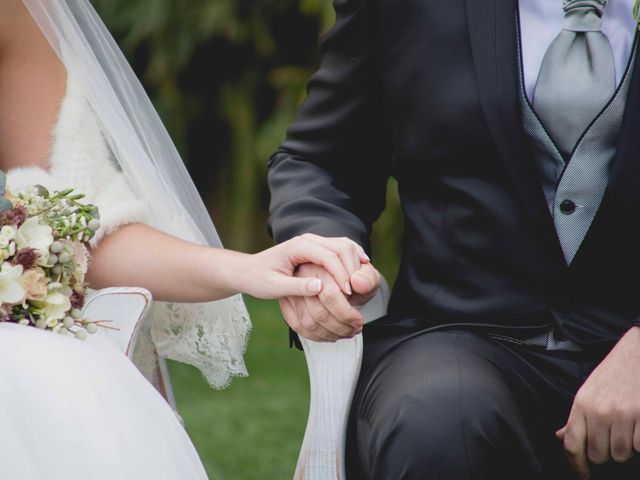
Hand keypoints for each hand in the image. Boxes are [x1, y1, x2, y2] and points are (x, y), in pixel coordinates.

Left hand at [238, 233, 368, 299]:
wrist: (248, 270)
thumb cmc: (258, 279)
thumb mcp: (274, 287)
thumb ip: (297, 287)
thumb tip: (321, 287)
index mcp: (298, 246)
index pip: (328, 256)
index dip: (341, 274)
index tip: (347, 294)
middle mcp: (308, 240)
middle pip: (341, 247)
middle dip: (352, 269)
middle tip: (356, 292)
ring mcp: (314, 242)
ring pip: (344, 246)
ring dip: (355, 263)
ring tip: (361, 283)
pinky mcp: (317, 248)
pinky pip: (341, 249)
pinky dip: (353, 258)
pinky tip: (362, 267)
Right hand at [280, 260, 380, 341]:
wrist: (344, 280)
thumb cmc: (355, 279)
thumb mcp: (367, 276)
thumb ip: (368, 278)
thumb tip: (357, 283)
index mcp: (322, 266)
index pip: (330, 296)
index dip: (346, 313)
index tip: (359, 319)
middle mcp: (303, 277)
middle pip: (319, 313)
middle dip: (341, 326)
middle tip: (357, 329)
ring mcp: (293, 292)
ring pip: (309, 323)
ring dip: (332, 333)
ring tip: (348, 333)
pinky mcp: (288, 303)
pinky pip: (299, 327)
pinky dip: (318, 336)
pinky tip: (333, 335)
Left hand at [556, 326, 639, 478]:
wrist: (637, 354)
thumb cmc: (612, 376)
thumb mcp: (588, 393)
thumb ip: (576, 418)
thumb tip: (560, 436)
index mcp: (581, 405)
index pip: (571, 444)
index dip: (576, 466)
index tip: (584, 476)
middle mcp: (599, 411)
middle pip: (598, 455)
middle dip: (606, 453)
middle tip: (612, 439)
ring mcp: (623, 414)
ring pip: (621, 454)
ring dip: (625, 449)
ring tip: (627, 429)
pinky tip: (638, 427)